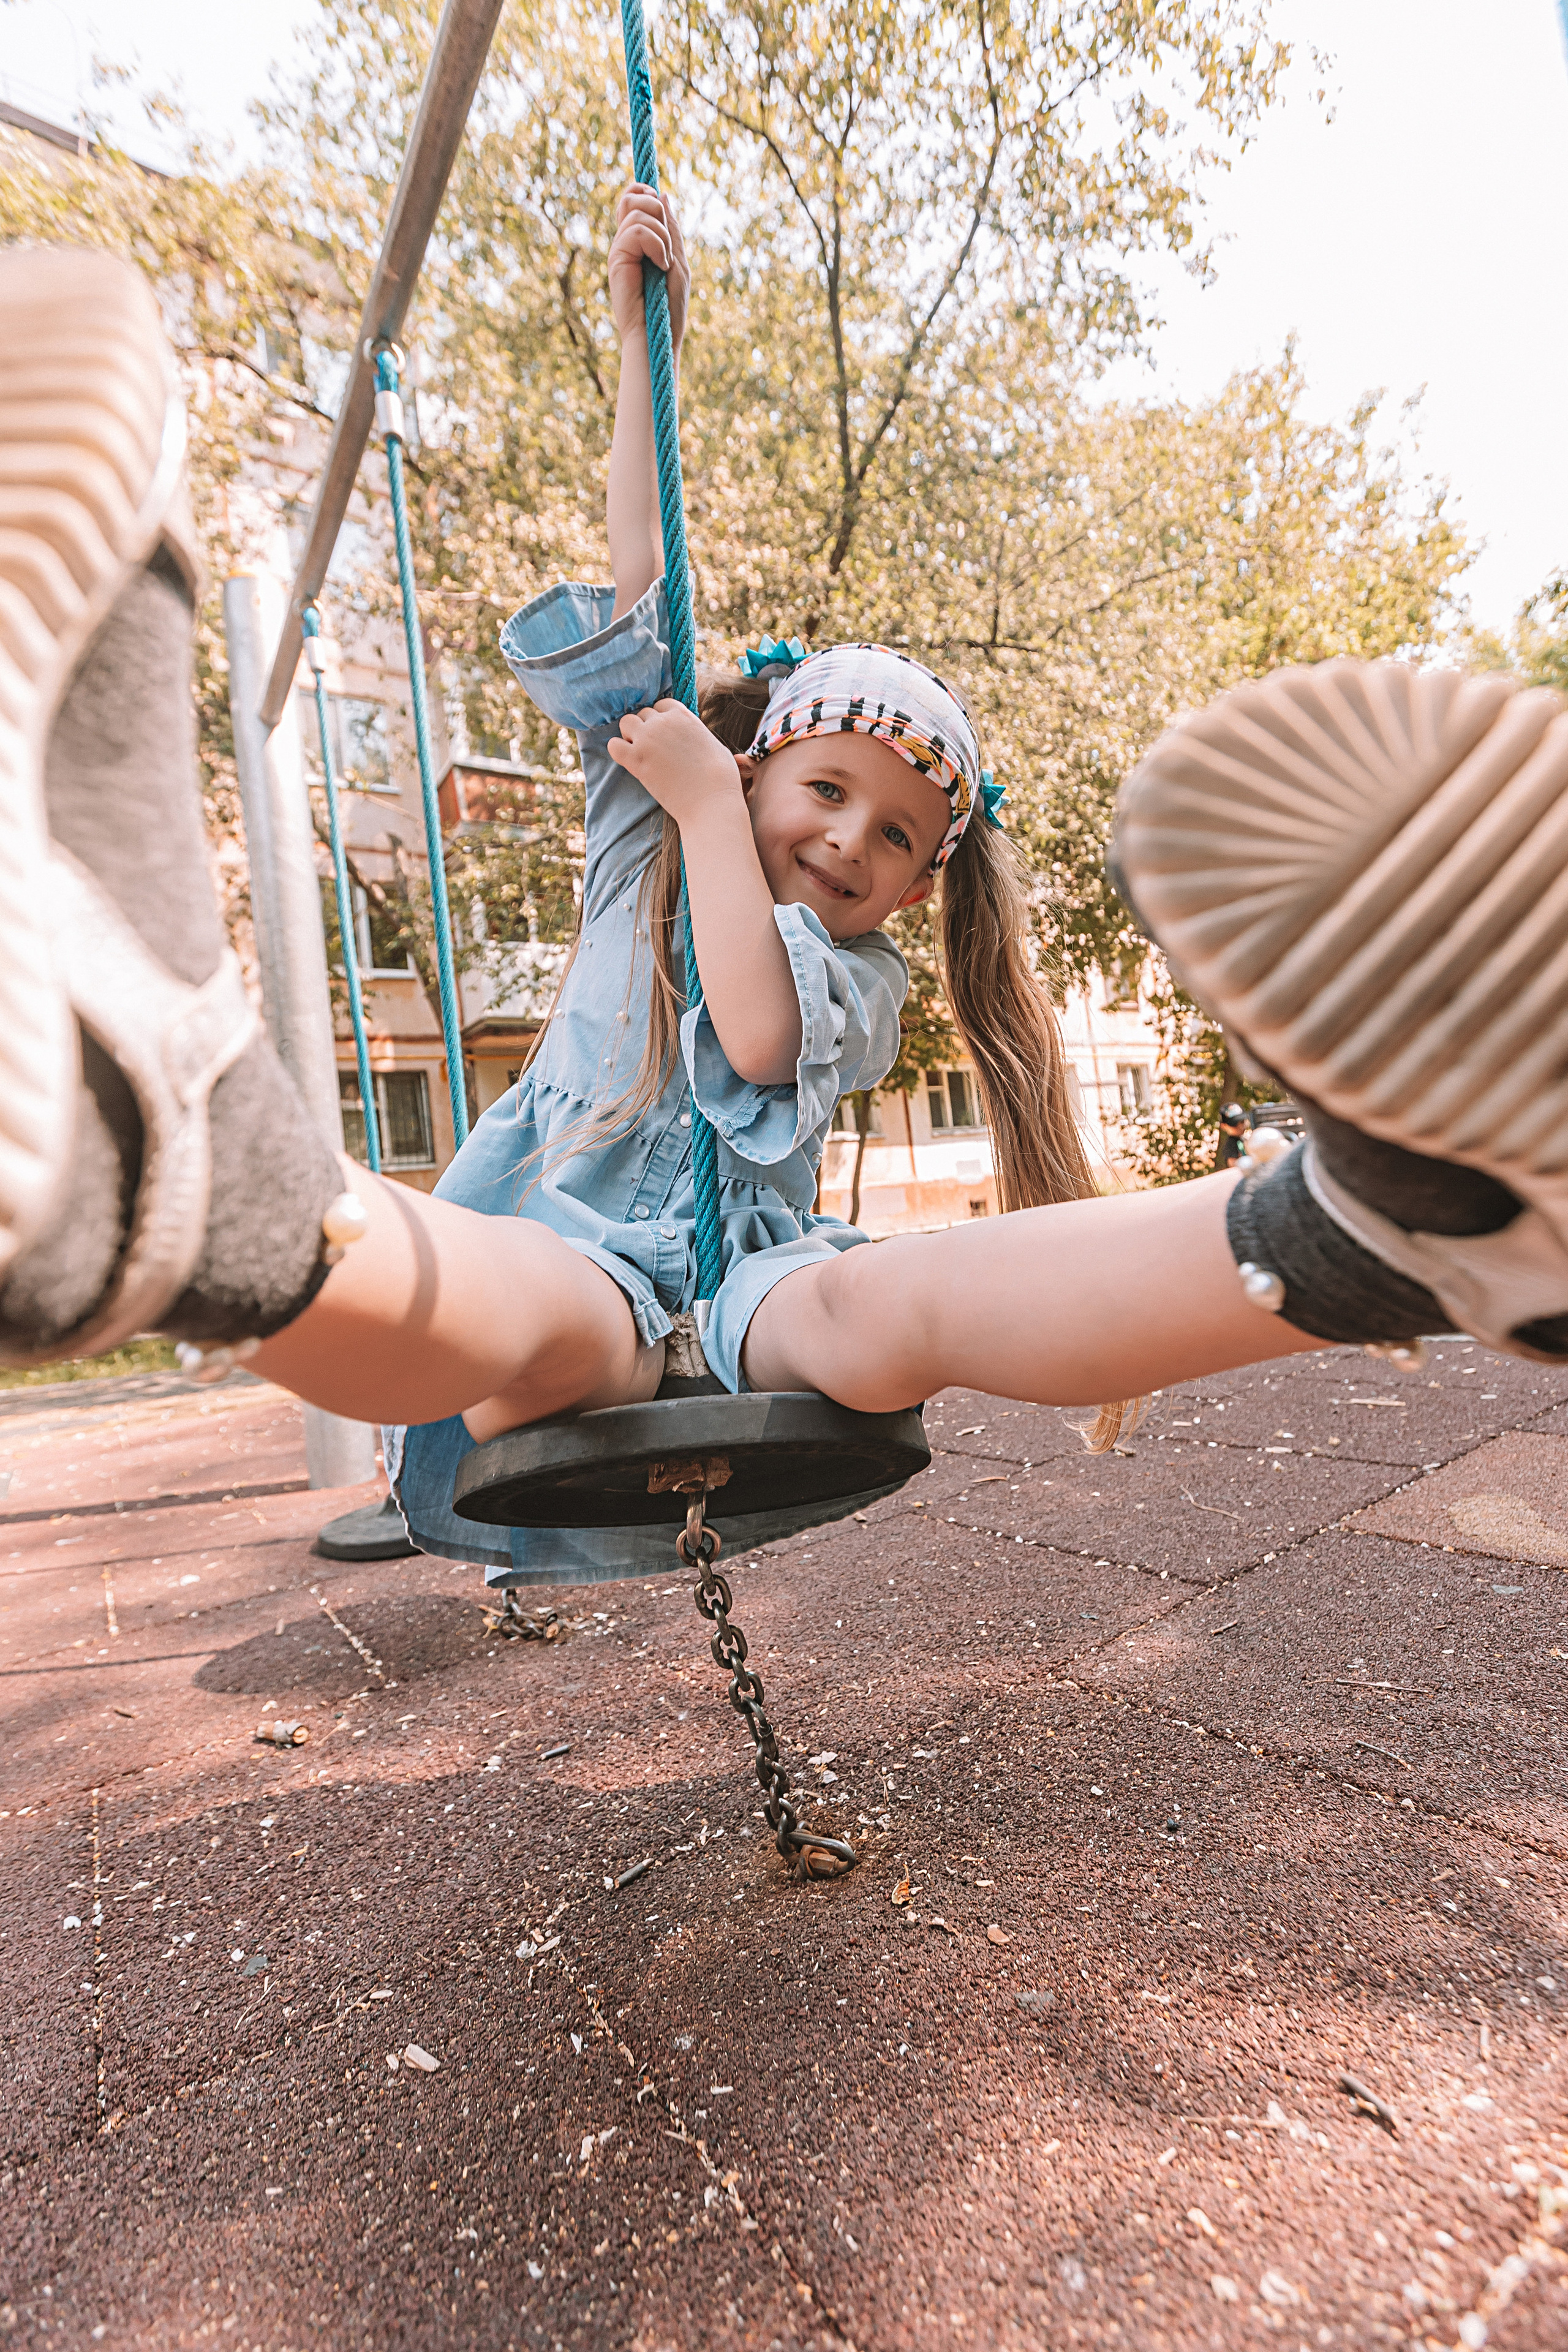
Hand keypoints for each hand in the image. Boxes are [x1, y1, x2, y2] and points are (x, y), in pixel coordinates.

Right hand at [607, 183, 689, 354]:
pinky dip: (657, 244)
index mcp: (639, 240)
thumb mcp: (677, 261)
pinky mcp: (617, 259)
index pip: (633, 197)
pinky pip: (638, 230)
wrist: (657, 338)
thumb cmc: (669, 308)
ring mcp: (619, 250)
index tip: (661, 208)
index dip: (646, 191)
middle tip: (668, 247)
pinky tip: (661, 266)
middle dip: (659, 212)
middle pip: (633, 196)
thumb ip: (671, 229)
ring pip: (638, 211)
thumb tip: (662, 194)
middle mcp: (626, 242)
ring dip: (662, 235)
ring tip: (665, 263)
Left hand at [607, 700, 744, 827]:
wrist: (711, 801)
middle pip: (643, 714)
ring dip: (630, 735)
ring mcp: (647, 739)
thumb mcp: (714, 744)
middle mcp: (663, 722)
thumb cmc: (720, 778)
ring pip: (626, 723)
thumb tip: (694, 738)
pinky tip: (629, 761)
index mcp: (683, 715)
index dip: (661, 720)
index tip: (665, 735)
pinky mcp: (636, 760)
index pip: (661, 705)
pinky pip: (613, 746)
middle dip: (646, 728)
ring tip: (641, 753)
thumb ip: (697, 734)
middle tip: (654, 749)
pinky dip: (618, 751)